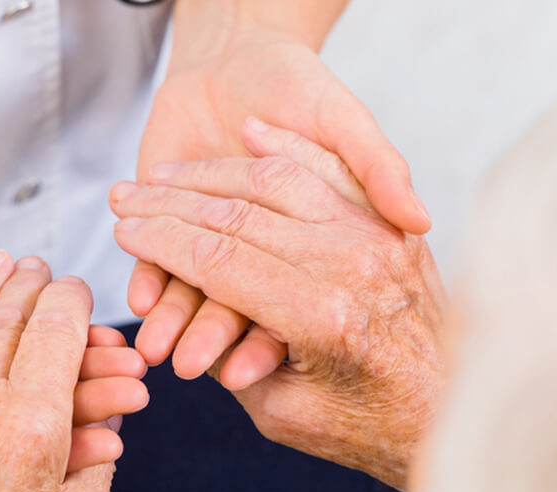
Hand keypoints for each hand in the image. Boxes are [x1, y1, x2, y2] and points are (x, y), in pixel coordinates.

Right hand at [113, 120, 444, 489]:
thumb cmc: (369, 428)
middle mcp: (352, 267)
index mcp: (322, 319)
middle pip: (239, 215)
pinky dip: (289, 148)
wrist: (459, 412)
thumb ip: (232, 360)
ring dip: (213, 173)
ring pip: (279, 182)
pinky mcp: (393, 229)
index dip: (162, 242)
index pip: (219, 261)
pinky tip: (250, 132)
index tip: (122, 231)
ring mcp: (378, 240)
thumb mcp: (287, 416)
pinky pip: (334, 173)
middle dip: (170, 203)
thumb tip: (188, 318)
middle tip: (123, 196)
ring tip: (164, 173)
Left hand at [129, 23, 426, 388]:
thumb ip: (378, 168)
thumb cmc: (301, 87)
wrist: (236, 54)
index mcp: (323, 244)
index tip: (244, 371)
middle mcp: (272, 254)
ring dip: (174, 316)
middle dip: (209, 331)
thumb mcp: (349, 124)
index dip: (266, 335)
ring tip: (150, 347)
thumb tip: (419, 218)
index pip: (289, 298)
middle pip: (240, 297)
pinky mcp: (173, 233)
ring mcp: (221, 247)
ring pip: (200, 289)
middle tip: (179, 365)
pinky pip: (163, 266)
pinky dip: (151, 278)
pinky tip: (137, 298)